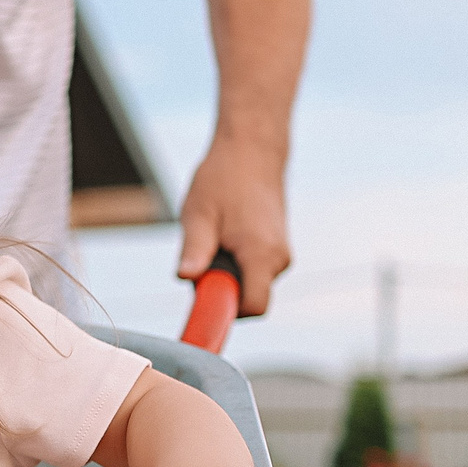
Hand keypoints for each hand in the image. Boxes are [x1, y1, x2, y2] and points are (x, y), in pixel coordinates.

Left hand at [177, 136, 290, 316]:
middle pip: (248, 299)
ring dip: (226, 273)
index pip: (253, 308)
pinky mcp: (276, 249)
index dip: (226, 315)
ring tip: (213, 237)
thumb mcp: (198, 214)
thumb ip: (195, 250)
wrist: (252, 152)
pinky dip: (235, 263)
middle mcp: (279, 259)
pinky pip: (252, 270)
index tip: (200, 308)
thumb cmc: (223, 179)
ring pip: (249, 284)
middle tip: (200, 258)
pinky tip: (224, 235)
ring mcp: (281, 254)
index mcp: (262, 255)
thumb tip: (187, 279)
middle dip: (220, 289)